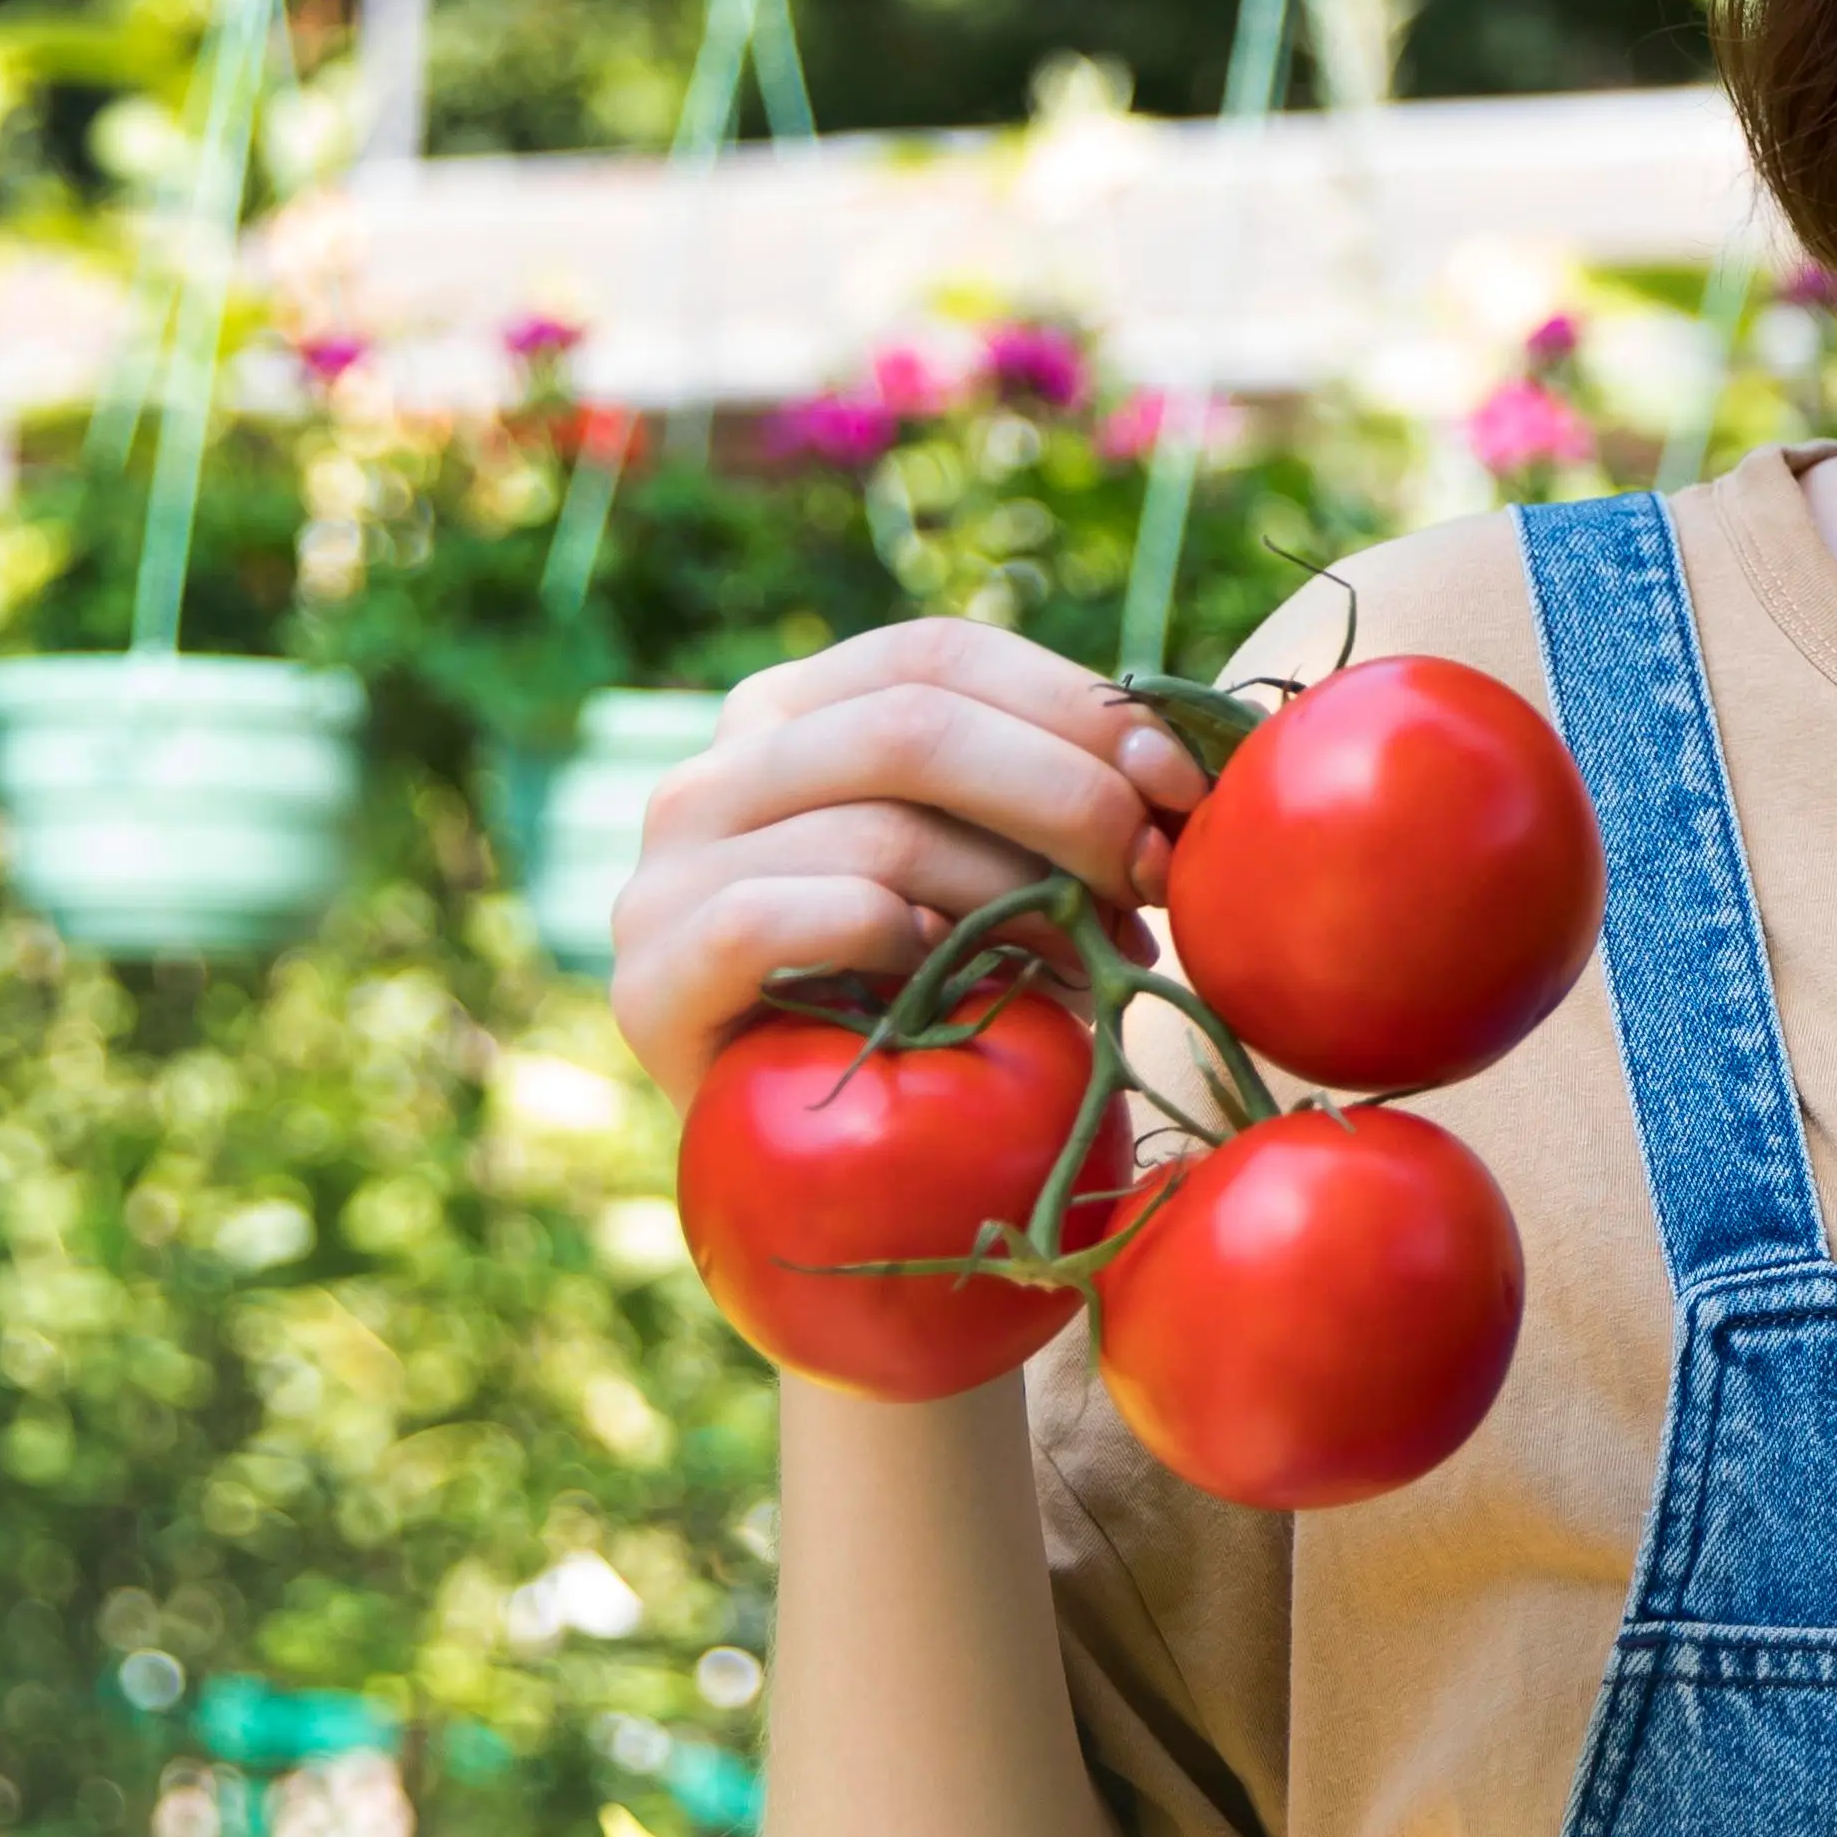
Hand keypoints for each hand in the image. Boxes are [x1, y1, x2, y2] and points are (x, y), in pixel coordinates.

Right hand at [608, 619, 1211, 1103]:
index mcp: (794, 714)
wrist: (830, 1181)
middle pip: (916, 723)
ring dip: (1015, 892)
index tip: (1184, 784)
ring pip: (876, 827)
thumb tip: (1185, 767)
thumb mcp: (998, 869)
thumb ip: (1054, 795)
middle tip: (1155, 876)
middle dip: (1067, 795)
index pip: (940, 654)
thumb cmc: (938, 1002)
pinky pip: (785, 919)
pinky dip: (896, 942)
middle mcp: (714, 772)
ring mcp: (666, 874)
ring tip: (1088, 956)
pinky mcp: (651, 980)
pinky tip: (956, 983)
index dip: (1076, 704)